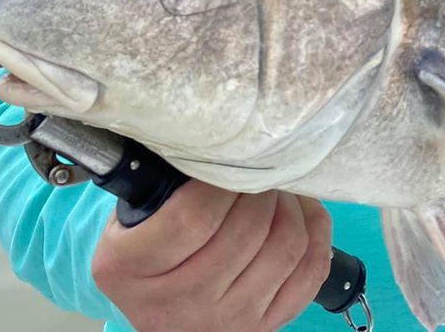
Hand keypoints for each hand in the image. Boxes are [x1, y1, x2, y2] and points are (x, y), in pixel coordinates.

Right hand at [92, 180, 333, 331]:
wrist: (162, 305)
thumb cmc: (151, 241)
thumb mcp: (138, 212)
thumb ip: (166, 178)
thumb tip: (219, 131)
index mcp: (128, 269)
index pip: (193, 218)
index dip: (222, 183)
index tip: (229, 162)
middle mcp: (175, 305)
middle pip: (247, 231)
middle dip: (263, 188)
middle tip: (260, 170)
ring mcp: (224, 321)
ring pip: (285, 248)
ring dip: (292, 206)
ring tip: (280, 189)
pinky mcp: (262, 328)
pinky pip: (310, 272)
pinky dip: (316, 233)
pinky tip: (302, 214)